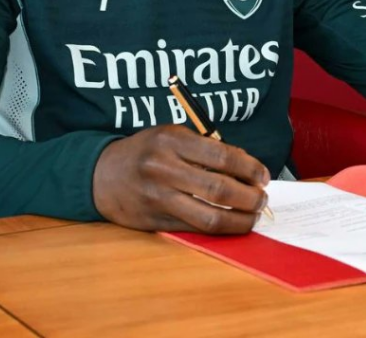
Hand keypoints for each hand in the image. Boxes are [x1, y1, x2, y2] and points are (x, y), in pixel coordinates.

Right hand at [92, 125, 270, 232]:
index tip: (263, 174)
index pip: (221, 156)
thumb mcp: (170, 135)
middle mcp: (164, 169)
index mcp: (171, 140)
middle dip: (249, 197)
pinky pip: (195, 230)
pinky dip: (219, 229)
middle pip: (219, 189)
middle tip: (262, 197)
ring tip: (252, 215)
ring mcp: (159, 199)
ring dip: (239, 220)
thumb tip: (244, 166)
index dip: (249, 167)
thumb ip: (204, 147)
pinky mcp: (156, 222)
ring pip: (210, 218)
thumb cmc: (146, 150)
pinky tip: (231, 224)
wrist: (102, 174)